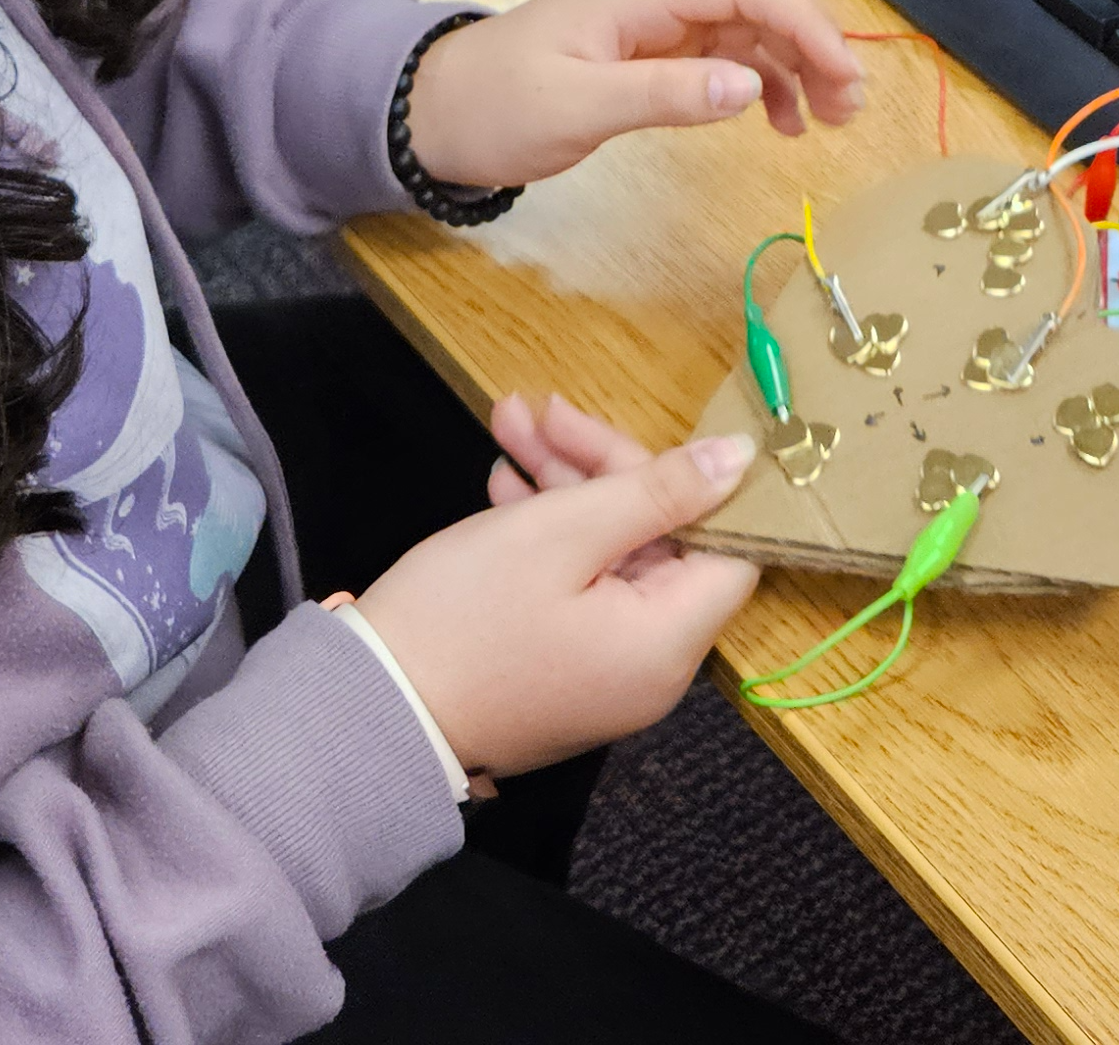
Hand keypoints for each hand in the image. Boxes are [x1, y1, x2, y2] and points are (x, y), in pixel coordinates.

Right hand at [354, 433, 761, 778]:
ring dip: (564, 487)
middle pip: (659, 541)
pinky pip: (581, 586)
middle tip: (538, 410)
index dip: (687, 479)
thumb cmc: (466, 615)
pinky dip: (549, 533)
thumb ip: (656, 490)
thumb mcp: (559, 532)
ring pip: (611, 554)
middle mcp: (653, 667)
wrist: (375, 708)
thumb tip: (744, 458)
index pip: (724, 544)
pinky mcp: (564, 668)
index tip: (630, 428)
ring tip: (506, 427)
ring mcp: (605, 672)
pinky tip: (504, 486)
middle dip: (600, 466)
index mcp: (668, 641)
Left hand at [406, 0, 863, 192]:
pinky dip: (762, 81)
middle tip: (850, 106)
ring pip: (749, 26)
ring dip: (797, 63)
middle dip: (814, 40)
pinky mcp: (650, 54)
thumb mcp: (574, 108)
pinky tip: (779, 121)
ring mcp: (654, 25)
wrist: (434, 114)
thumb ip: (661, 94)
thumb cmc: (496, 107)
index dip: (805, 23)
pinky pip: (725, 53)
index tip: (843, 79)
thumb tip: (748, 84)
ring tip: (829, 121)